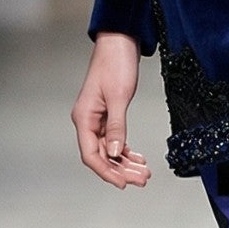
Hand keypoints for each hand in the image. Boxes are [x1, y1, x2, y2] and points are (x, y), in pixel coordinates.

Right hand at [71, 33, 152, 188]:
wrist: (119, 42)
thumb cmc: (116, 64)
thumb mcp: (119, 97)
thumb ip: (117, 127)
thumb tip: (114, 153)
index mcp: (84, 118)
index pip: (91, 155)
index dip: (106, 172)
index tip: (123, 184)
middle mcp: (87, 121)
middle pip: (101, 156)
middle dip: (121, 170)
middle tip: (142, 180)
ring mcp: (96, 119)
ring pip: (109, 150)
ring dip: (126, 163)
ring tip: (144, 173)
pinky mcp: (107, 115)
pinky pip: (114, 140)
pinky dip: (126, 151)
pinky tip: (139, 158)